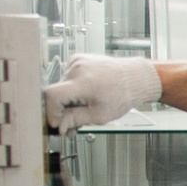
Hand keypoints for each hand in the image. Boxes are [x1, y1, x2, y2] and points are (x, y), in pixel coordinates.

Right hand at [44, 55, 161, 129]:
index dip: (51, 112)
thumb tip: (59, 126)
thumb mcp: (99, 115)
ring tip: (85, 107)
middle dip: (62, 110)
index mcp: (83, 82)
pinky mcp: (78, 59)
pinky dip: (73, 89)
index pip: (52, 95)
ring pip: (61, 87)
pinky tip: (86, 94)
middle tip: (73, 122)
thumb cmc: (123, 94)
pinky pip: (67, 78)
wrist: (135, 77)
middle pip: (57, 93)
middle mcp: (77, 68)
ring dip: (68, 100)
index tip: (56, 123)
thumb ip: (75, 120)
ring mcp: (76, 62)